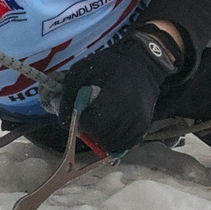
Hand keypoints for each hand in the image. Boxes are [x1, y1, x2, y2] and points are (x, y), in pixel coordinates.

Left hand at [54, 24, 181, 153]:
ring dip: (101, 139)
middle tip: (87, 121)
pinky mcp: (145, 127)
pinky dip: (114, 142)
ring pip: (115, 144)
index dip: (83, 123)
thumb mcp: (80, 71)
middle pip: (104, 137)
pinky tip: (108, 131)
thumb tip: (65, 123)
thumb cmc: (107, 66)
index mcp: (114, 96)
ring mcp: (140, 121)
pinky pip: (126, 145)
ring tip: (97, 125)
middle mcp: (130, 112)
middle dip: (91, 133)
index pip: (95, 123)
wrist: (141, 64)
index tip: (79, 116)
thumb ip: (68, 96)